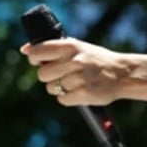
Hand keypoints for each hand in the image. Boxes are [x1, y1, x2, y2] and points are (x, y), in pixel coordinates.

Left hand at [20, 39, 146, 105]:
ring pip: (51, 89)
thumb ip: (52, 48)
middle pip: (42, 75)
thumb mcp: (77, 47)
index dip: (35, 59)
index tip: (40, 62)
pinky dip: (68, 98)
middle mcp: (74, 61)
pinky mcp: (84, 94)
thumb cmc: (96, 60)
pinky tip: (79, 91)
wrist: (122, 73)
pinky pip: (63, 100)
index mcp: (70, 46)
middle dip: (49, 77)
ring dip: (59, 88)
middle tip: (63, 75)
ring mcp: (79, 78)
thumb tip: (24, 50)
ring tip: (74, 83)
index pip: (37, 52)